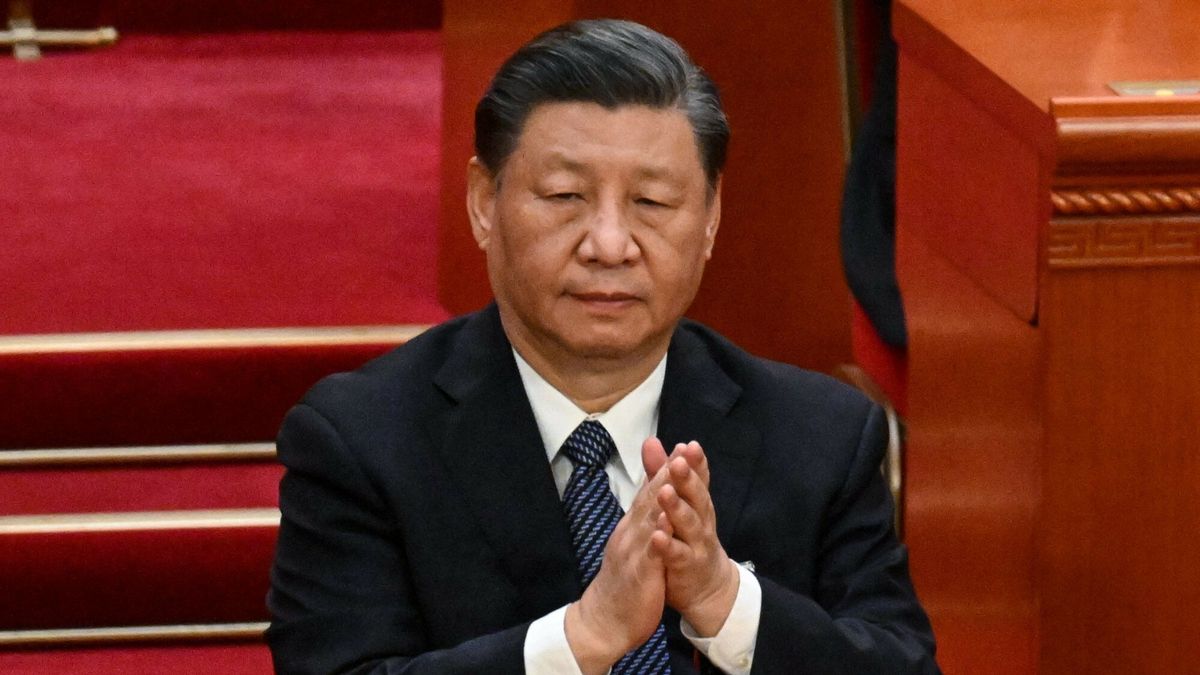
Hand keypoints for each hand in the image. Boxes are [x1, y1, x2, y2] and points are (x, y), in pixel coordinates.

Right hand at [565, 461, 671, 673]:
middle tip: (684, 448)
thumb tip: (654, 500)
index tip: (683, 447)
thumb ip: (643, 522)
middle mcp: (630, 534)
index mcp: (632, 528)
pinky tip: (668, 520)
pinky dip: (658, 534)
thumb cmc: (623, 584)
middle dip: (667, 472)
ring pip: (649, 518)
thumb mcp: (634, 547)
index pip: (650, 493)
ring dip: (663, 494)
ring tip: (677, 472)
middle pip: (650, 498)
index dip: (666, 469)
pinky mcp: (638, 574)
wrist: (603, 622)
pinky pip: (650, 552)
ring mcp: (633, 552)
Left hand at [644, 438, 739, 636]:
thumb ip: (663, 473)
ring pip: (689, 524)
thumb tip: (651, 441)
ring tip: (665, 493)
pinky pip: (677, 555)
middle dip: (687, 479)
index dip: (696, 463)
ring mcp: (697, 544)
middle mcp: (702, 520)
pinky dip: (668, 545)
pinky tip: (657, 536)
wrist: (707, 587)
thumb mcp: (679, 504)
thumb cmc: (689, 539)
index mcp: (697, 503)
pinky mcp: (688, 566)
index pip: (699, 478)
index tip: (689, 445)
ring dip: (677, 508)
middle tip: (678, 462)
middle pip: (696, 497)